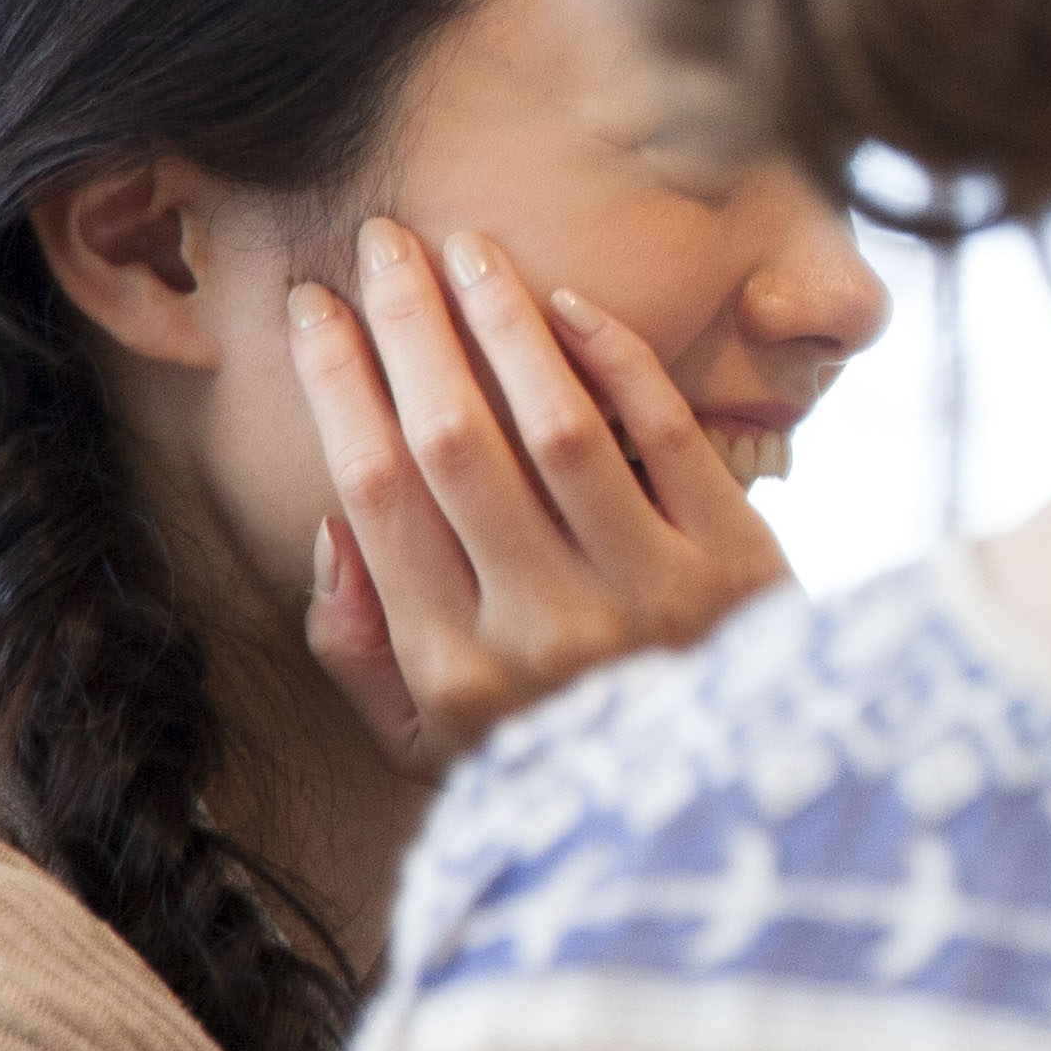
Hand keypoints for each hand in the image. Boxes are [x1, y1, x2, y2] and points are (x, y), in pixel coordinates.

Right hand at [286, 219, 797, 767]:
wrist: (736, 807)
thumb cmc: (562, 756)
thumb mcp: (437, 740)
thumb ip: (363, 649)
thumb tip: (333, 529)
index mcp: (454, 670)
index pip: (376, 495)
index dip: (337, 388)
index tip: (311, 308)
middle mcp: (542, 630)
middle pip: (453, 443)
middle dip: (406, 329)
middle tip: (381, 243)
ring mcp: (646, 596)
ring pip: (555, 426)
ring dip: (500, 323)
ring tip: (465, 249)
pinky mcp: (739, 566)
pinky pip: (664, 438)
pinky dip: (615, 363)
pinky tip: (567, 304)